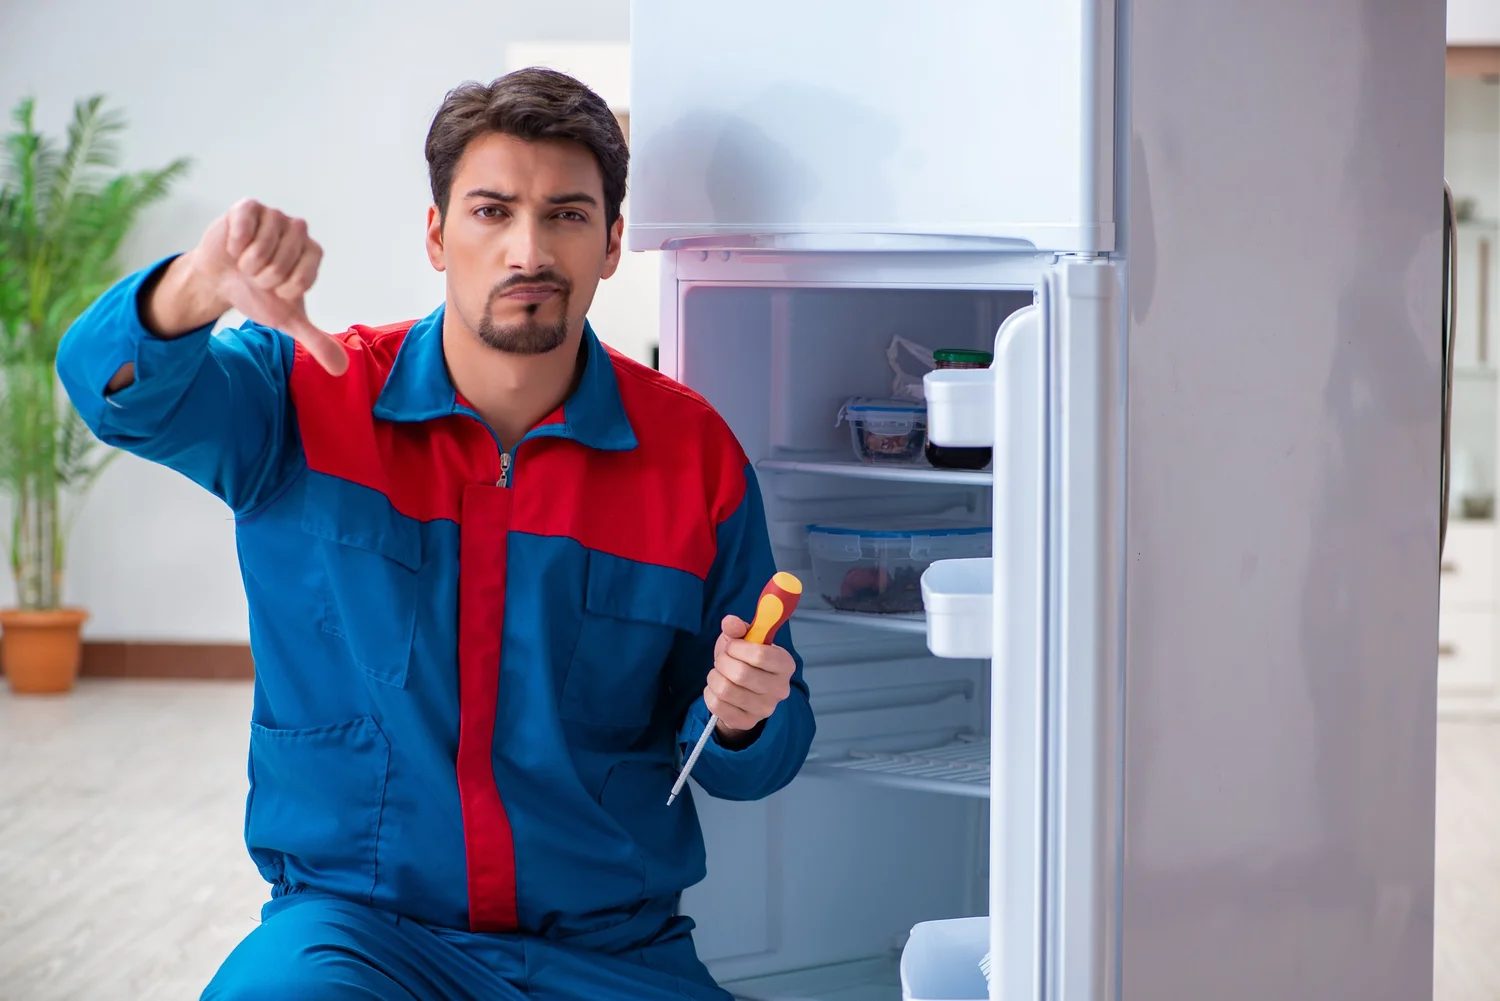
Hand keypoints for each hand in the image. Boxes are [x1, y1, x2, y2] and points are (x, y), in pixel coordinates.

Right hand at [187, 198, 347, 374]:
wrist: (221, 280)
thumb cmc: (258, 295)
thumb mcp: (287, 320)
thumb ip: (315, 340)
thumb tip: (341, 369)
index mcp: (312, 253)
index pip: (301, 279)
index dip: (282, 290)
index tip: (275, 289)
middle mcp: (298, 231)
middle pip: (281, 264)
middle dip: (263, 279)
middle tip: (257, 275)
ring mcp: (273, 216)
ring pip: (261, 248)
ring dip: (247, 264)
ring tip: (244, 262)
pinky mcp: (248, 207)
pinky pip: (244, 226)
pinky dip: (234, 244)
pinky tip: (233, 246)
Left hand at [705, 614, 795, 740]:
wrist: (746, 691)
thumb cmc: (746, 659)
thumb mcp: (744, 639)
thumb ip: (738, 628)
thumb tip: (730, 622)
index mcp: (785, 664)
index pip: (761, 655)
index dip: (738, 648)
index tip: (731, 645)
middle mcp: (780, 689)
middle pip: (740, 674)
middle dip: (723, 661)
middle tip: (722, 659)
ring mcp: (765, 709)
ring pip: (726, 689)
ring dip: (714, 676)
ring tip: (718, 672)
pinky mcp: (746, 722)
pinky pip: (717, 705)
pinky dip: (709, 692)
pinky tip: (716, 688)